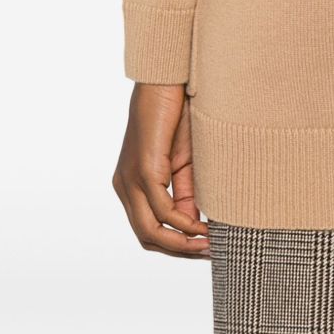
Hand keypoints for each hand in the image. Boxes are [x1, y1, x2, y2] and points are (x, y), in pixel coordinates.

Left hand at [112, 83, 209, 257]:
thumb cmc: (176, 114)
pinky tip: (203, 225)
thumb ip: (185, 193)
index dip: (176, 244)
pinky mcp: (143, 169)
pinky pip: (161, 209)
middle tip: (209, 252)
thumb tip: (194, 226)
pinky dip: (183, 223)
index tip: (206, 247)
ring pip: (149, 230)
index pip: (148, 229)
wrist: (167, 80)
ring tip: (208, 244)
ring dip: (180, 243)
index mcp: (130, 185)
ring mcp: (130, 179)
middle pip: (146, 236)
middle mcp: (124, 186)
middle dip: (178, 250)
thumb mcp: (184, 162)